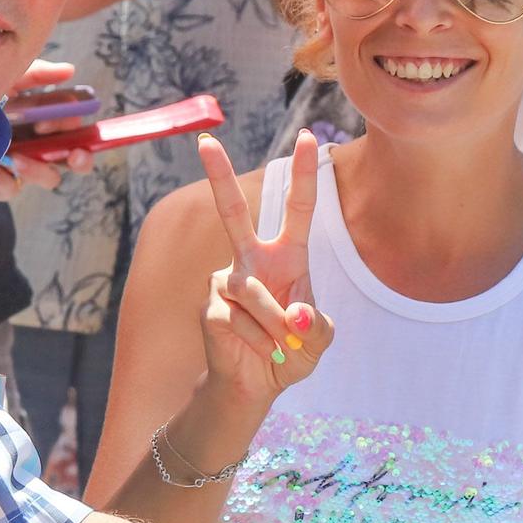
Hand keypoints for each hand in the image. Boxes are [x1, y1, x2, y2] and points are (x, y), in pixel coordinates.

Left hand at [0, 61, 95, 200]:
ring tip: (19, 159)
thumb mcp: (4, 80)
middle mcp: (37, 146)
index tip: (71, 117)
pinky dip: (4, 178)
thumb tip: (69, 70)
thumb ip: (35, 74)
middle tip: (75, 154)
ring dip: (39, 169)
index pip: (74, 128)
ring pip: (49, 178)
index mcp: (43, 121)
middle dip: (82, 158)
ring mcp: (20, 167)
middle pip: (73, 159)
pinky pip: (12, 188)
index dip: (78, 126)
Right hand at [198, 129, 334, 407]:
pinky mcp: (210, 306)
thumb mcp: (317, 341)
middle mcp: (250, 260)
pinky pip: (240, 319)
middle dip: (218, 176)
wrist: (254, 386)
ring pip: (255, 293)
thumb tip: (293, 314)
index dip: (305, 173)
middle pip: (231, 213)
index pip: (297, 208)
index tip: (310, 137)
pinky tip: (256, 350)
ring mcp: (225, 281)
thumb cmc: (289, 354)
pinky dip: (260, 340)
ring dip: (276, 328)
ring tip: (279, 348)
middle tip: (205, 140)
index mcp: (285, 257)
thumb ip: (314, 327)